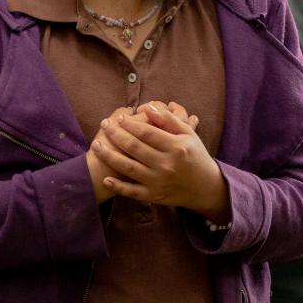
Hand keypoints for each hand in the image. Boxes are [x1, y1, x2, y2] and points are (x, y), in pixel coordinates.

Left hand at [93, 103, 229, 222]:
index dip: (131, 124)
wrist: (205, 187)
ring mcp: (158, 181)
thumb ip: (169, 120)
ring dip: (109, 156)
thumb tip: (149, 107)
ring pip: (128, 168)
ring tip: (96, 145)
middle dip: (116, 135)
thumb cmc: (196, 156)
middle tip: (104, 125)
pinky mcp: (153, 196)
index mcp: (176, 147)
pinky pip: (131, 191)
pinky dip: (117, 186)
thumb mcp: (189, 134)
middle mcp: (166, 164)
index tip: (120, 118)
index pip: (147, 132)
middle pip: (134, 147)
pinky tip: (105, 178)